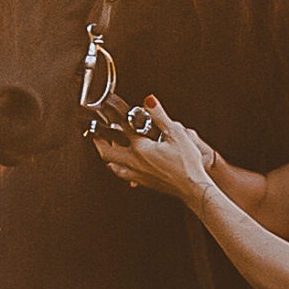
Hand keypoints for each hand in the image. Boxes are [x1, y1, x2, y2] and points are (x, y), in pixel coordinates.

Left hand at [97, 97, 213, 205]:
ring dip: (107, 156)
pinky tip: (123, 168)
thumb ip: (160, 116)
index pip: (122, 128)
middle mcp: (135, 162)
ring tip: (106, 149)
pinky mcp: (143, 182)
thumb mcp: (176, 134)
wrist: (192, 187)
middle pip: (107, 152)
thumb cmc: (186, 164)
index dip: (115, 116)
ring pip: (113, 166)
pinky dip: (119, 169)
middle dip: (99, 141)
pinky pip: (124, 176)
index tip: (110, 109)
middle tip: (96, 133)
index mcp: (141, 148)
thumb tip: (149, 101)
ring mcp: (137, 174)